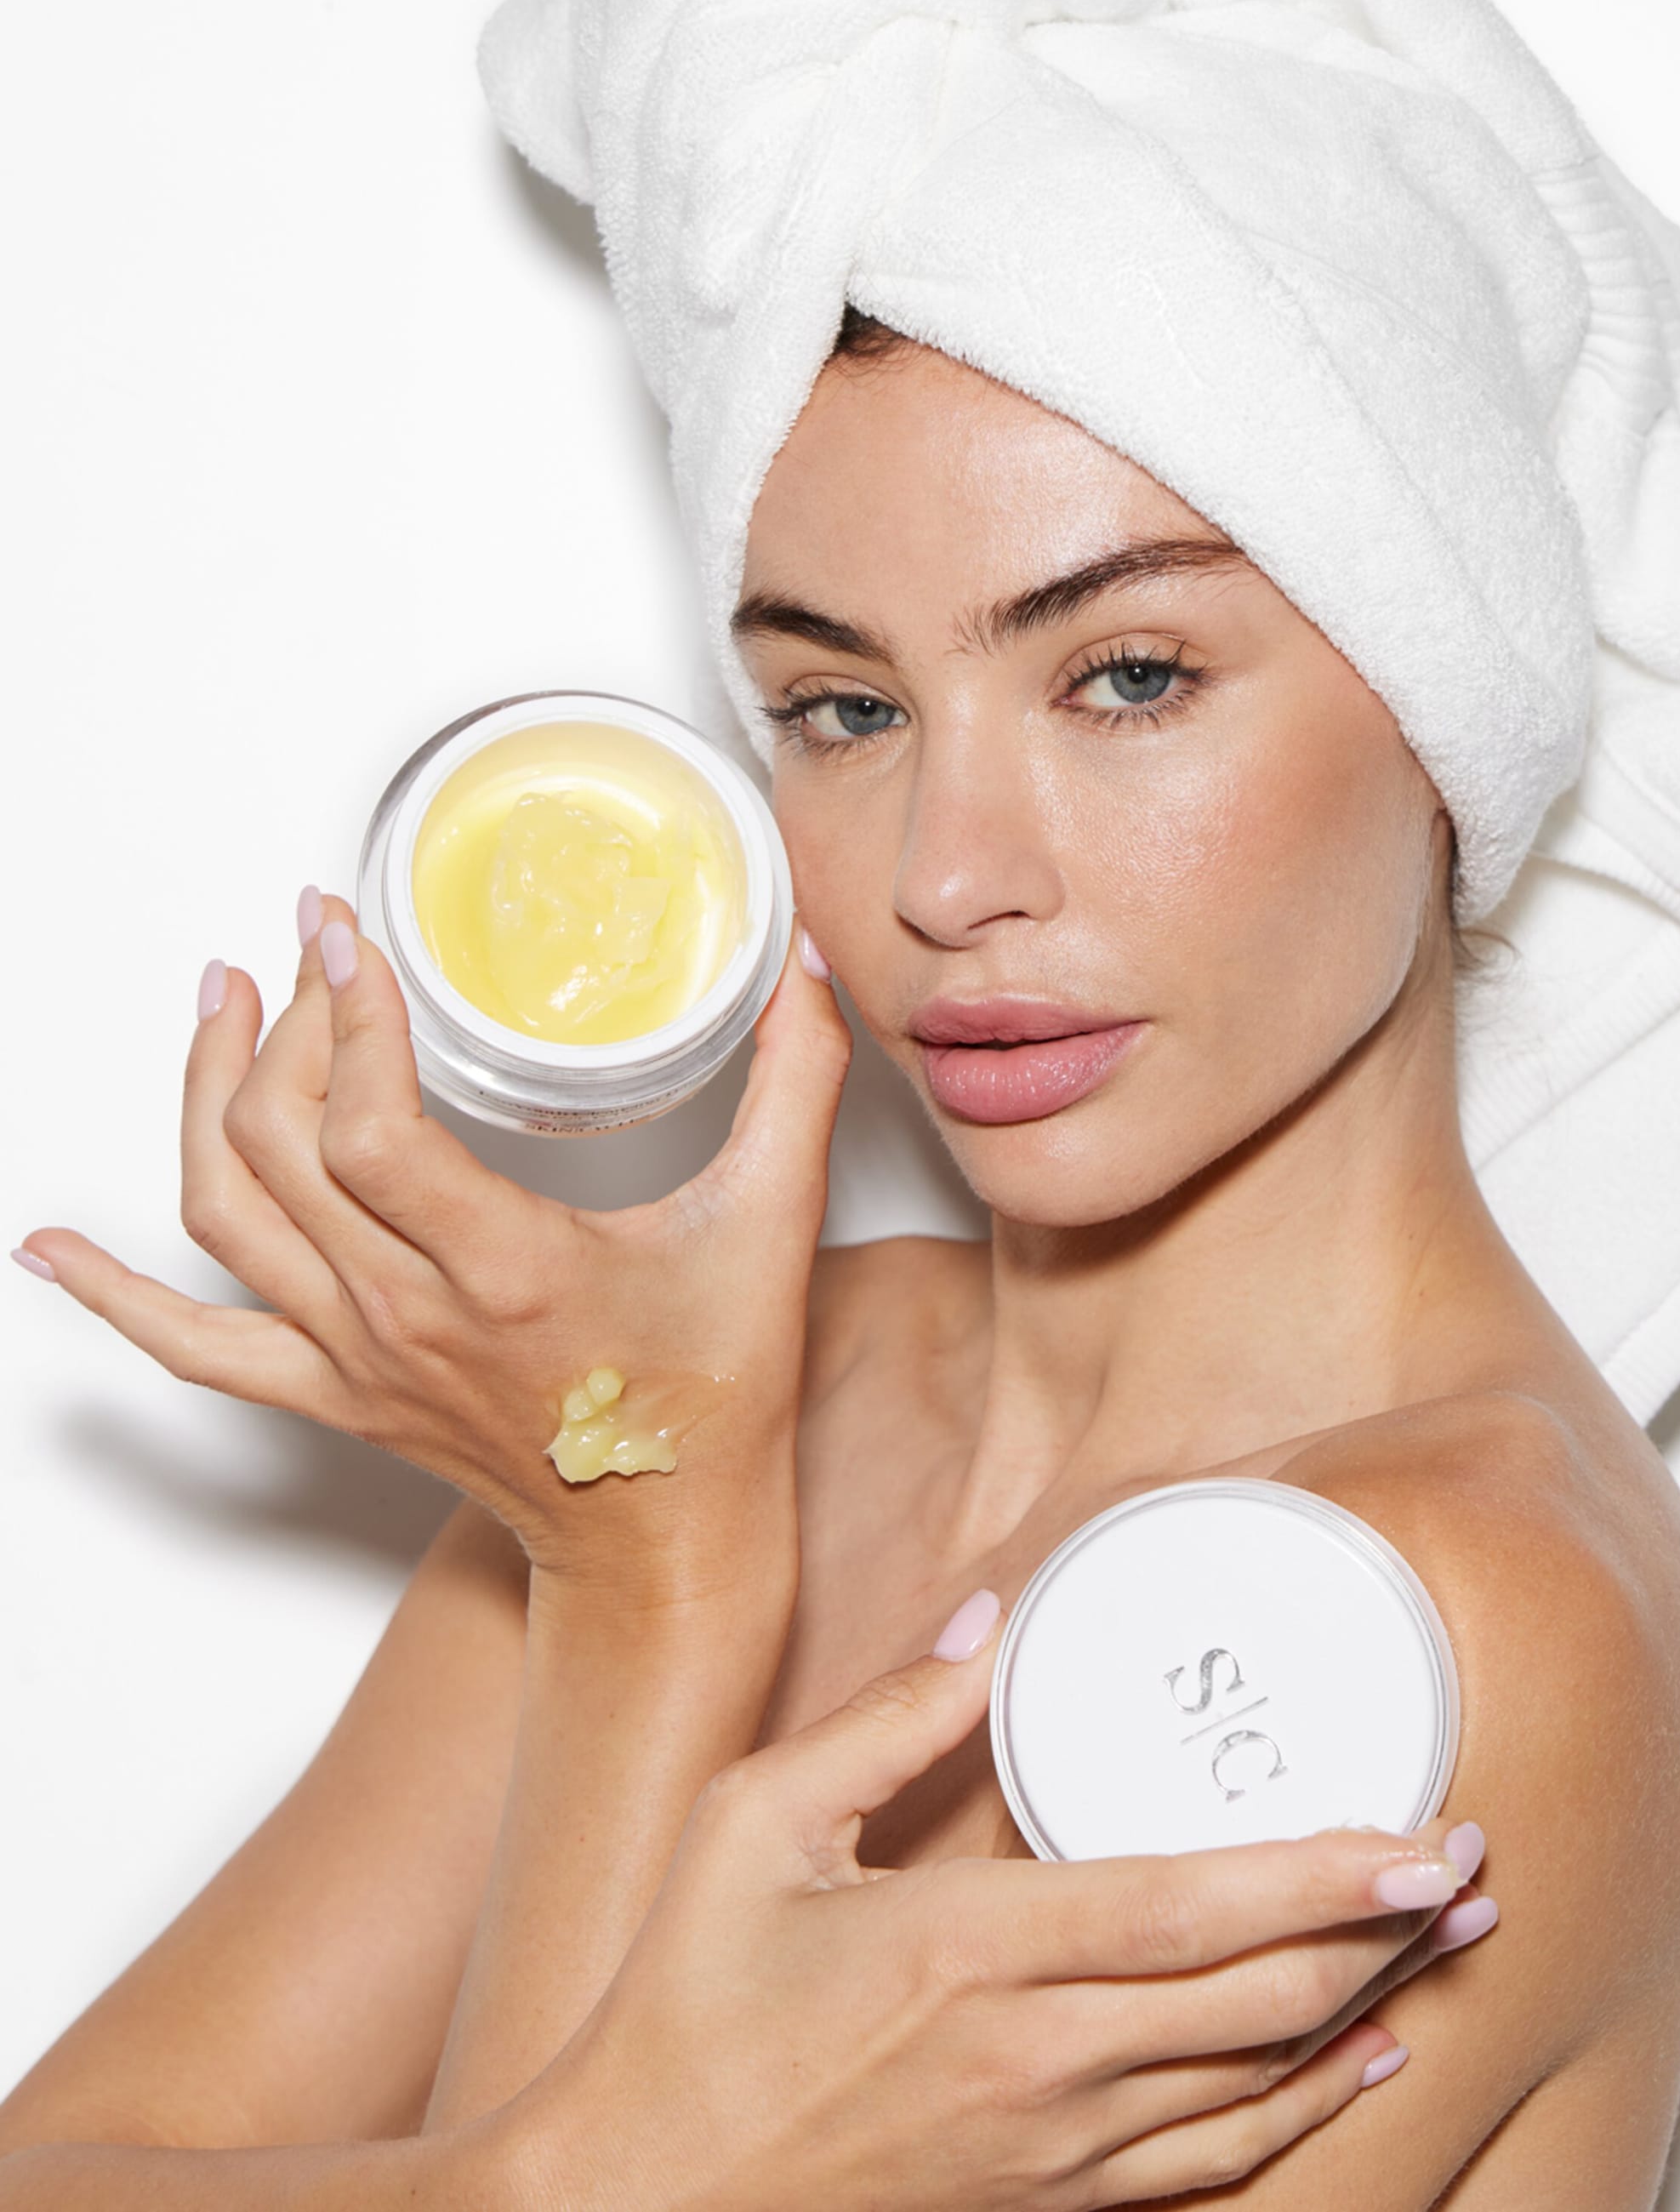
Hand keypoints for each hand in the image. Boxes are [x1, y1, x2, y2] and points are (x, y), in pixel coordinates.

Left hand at [16, 891, 850, 1591]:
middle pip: (279, 1147)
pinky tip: (49, 1246)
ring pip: (224, 1216)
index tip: (346, 929)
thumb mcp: (773, 1224)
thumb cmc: (717, 1393)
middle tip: (306, 939)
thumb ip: (796, 1081)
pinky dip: (108, 1295)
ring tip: (220, 1002)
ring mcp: (357, 1358)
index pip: (371, 1127)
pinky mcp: (334, 1392)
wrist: (665, 1542)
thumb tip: (811, 960)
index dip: (345, 1016)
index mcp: (507, 1267)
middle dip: (276, 1023)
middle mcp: (408, 1314)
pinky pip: (190, 1344)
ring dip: (197, 1099)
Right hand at [505, 1597, 1495, 2210]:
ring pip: (1256, 2083)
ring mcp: (1048, 2150)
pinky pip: (1210, 2166)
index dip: (1321, 1876)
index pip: (1188, 1910)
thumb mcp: (757, 1825)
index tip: (1421, 1837)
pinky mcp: (1044, 2205)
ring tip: (1453, 1946)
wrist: (630, 2208)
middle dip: (1383, 1929)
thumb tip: (988, 1620)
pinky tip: (1364, 2069)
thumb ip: (889, 1720)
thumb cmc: (683, 2013)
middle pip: (1256, 1997)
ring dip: (1370, 2009)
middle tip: (1477, 1863)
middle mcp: (1033, 2061)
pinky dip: (1305, 2116)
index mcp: (967, 1951)